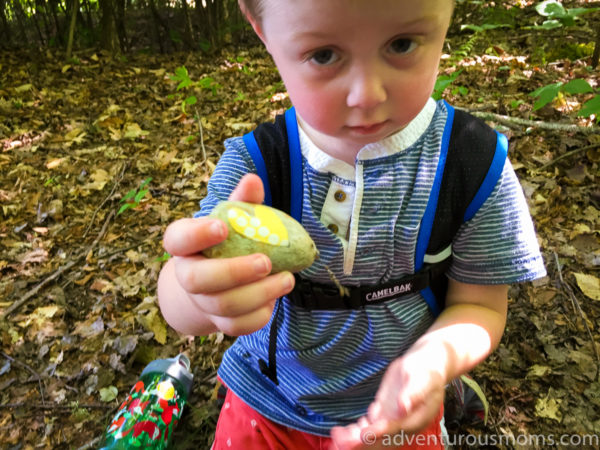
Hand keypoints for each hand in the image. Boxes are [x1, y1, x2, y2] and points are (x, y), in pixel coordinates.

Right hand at [161, 174, 294, 335]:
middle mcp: (188, 276)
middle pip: (198, 280)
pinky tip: (277, 298)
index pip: (177, 239)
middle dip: (233, 272)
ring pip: (223, 306)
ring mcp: (203, 303)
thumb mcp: (232, 219)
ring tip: (287, 279)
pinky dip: (260, 314)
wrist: (215, 284)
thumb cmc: (226, 244)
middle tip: (266, 262)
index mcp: (185, 245)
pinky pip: (237, 326)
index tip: (222, 227)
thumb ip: (242, 202)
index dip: (196, 235)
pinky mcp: (221, 323)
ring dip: (258, 294)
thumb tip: (253, 180)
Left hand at [330, 350, 444, 449]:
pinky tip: (344, 431)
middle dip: (361, 440)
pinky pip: (370, 425)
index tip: (363, 434)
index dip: (378, 432)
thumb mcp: (422, 377)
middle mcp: (403, 423)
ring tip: (337, 436)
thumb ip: (413, 393)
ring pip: (373, 433)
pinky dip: (356, 429)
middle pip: (381, 437)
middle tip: (340, 440)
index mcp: (415, 418)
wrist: (427, 364)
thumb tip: (403, 406)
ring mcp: (393, 419)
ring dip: (355, 437)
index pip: (395, 428)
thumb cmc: (426, 369)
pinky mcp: (385, 412)